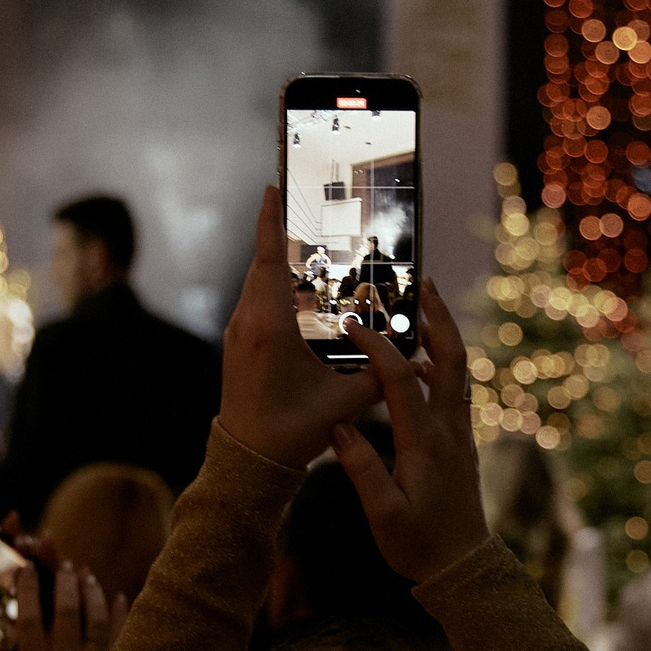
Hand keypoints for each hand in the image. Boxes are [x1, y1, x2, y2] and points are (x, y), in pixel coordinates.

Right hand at [10, 558, 125, 650]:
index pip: (28, 622)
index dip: (27, 591)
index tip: (25, 569)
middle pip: (66, 612)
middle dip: (65, 582)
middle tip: (65, 563)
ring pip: (96, 618)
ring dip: (93, 592)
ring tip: (87, 575)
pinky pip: (121, 635)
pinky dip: (122, 613)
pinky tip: (120, 596)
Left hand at [219, 186, 383, 467]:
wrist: (248, 462)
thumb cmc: (290, 432)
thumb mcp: (342, 403)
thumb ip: (379, 375)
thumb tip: (413, 354)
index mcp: (269, 327)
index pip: (267, 260)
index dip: (269, 222)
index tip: (270, 188)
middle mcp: (247, 323)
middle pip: (261, 265)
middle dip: (278, 234)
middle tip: (300, 208)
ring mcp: (238, 333)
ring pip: (256, 283)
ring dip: (275, 262)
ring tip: (300, 243)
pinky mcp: (238, 345)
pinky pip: (255, 302)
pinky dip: (272, 286)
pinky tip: (295, 290)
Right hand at [334, 279, 490, 583]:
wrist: (462, 566)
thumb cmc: (419, 544)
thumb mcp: (383, 513)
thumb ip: (362, 469)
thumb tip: (339, 428)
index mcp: (425, 442)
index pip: (400, 380)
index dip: (376, 347)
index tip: (352, 324)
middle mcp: (449, 429)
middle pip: (450, 358)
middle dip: (437, 317)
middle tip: (422, 283)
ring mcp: (459, 433)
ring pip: (458, 369)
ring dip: (443, 333)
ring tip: (423, 305)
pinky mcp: (460, 441)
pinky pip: (455, 388)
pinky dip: (442, 361)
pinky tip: (422, 359)